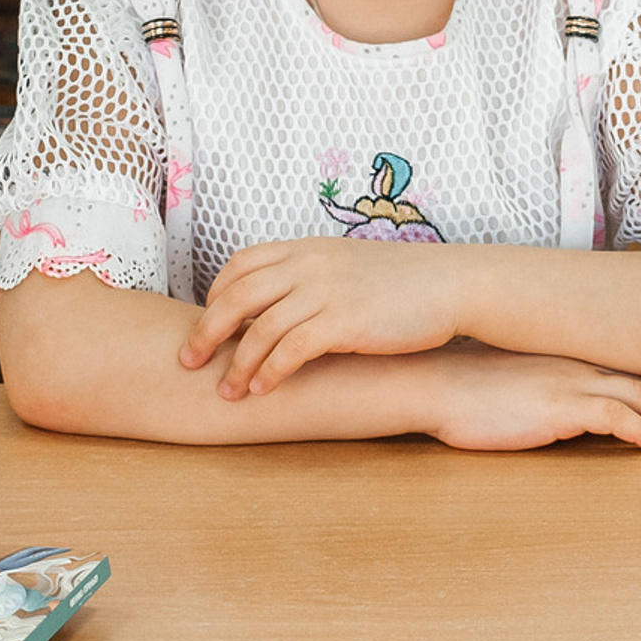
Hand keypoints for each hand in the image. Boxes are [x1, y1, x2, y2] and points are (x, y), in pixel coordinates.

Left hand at [184, 237, 464, 396]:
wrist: (450, 284)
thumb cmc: (401, 281)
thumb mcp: (346, 265)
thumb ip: (309, 275)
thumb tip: (279, 301)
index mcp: (305, 248)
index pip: (240, 264)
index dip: (216, 295)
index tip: (209, 323)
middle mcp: (309, 265)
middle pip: (236, 296)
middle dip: (206, 332)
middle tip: (189, 361)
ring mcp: (326, 291)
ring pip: (260, 328)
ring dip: (237, 364)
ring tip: (228, 392)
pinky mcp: (345, 322)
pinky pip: (292, 350)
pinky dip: (271, 372)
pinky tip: (263, 391)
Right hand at [430, 347, 640, 453]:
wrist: (433, 382)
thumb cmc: (465, 384)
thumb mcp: (513, 377)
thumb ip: (543, 384)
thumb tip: (559, 404)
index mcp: (567, 354)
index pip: (628, 365)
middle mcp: (576, 362)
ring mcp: (569, 382)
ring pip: (640, 395)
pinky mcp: (558, 406)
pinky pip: (614, 418)